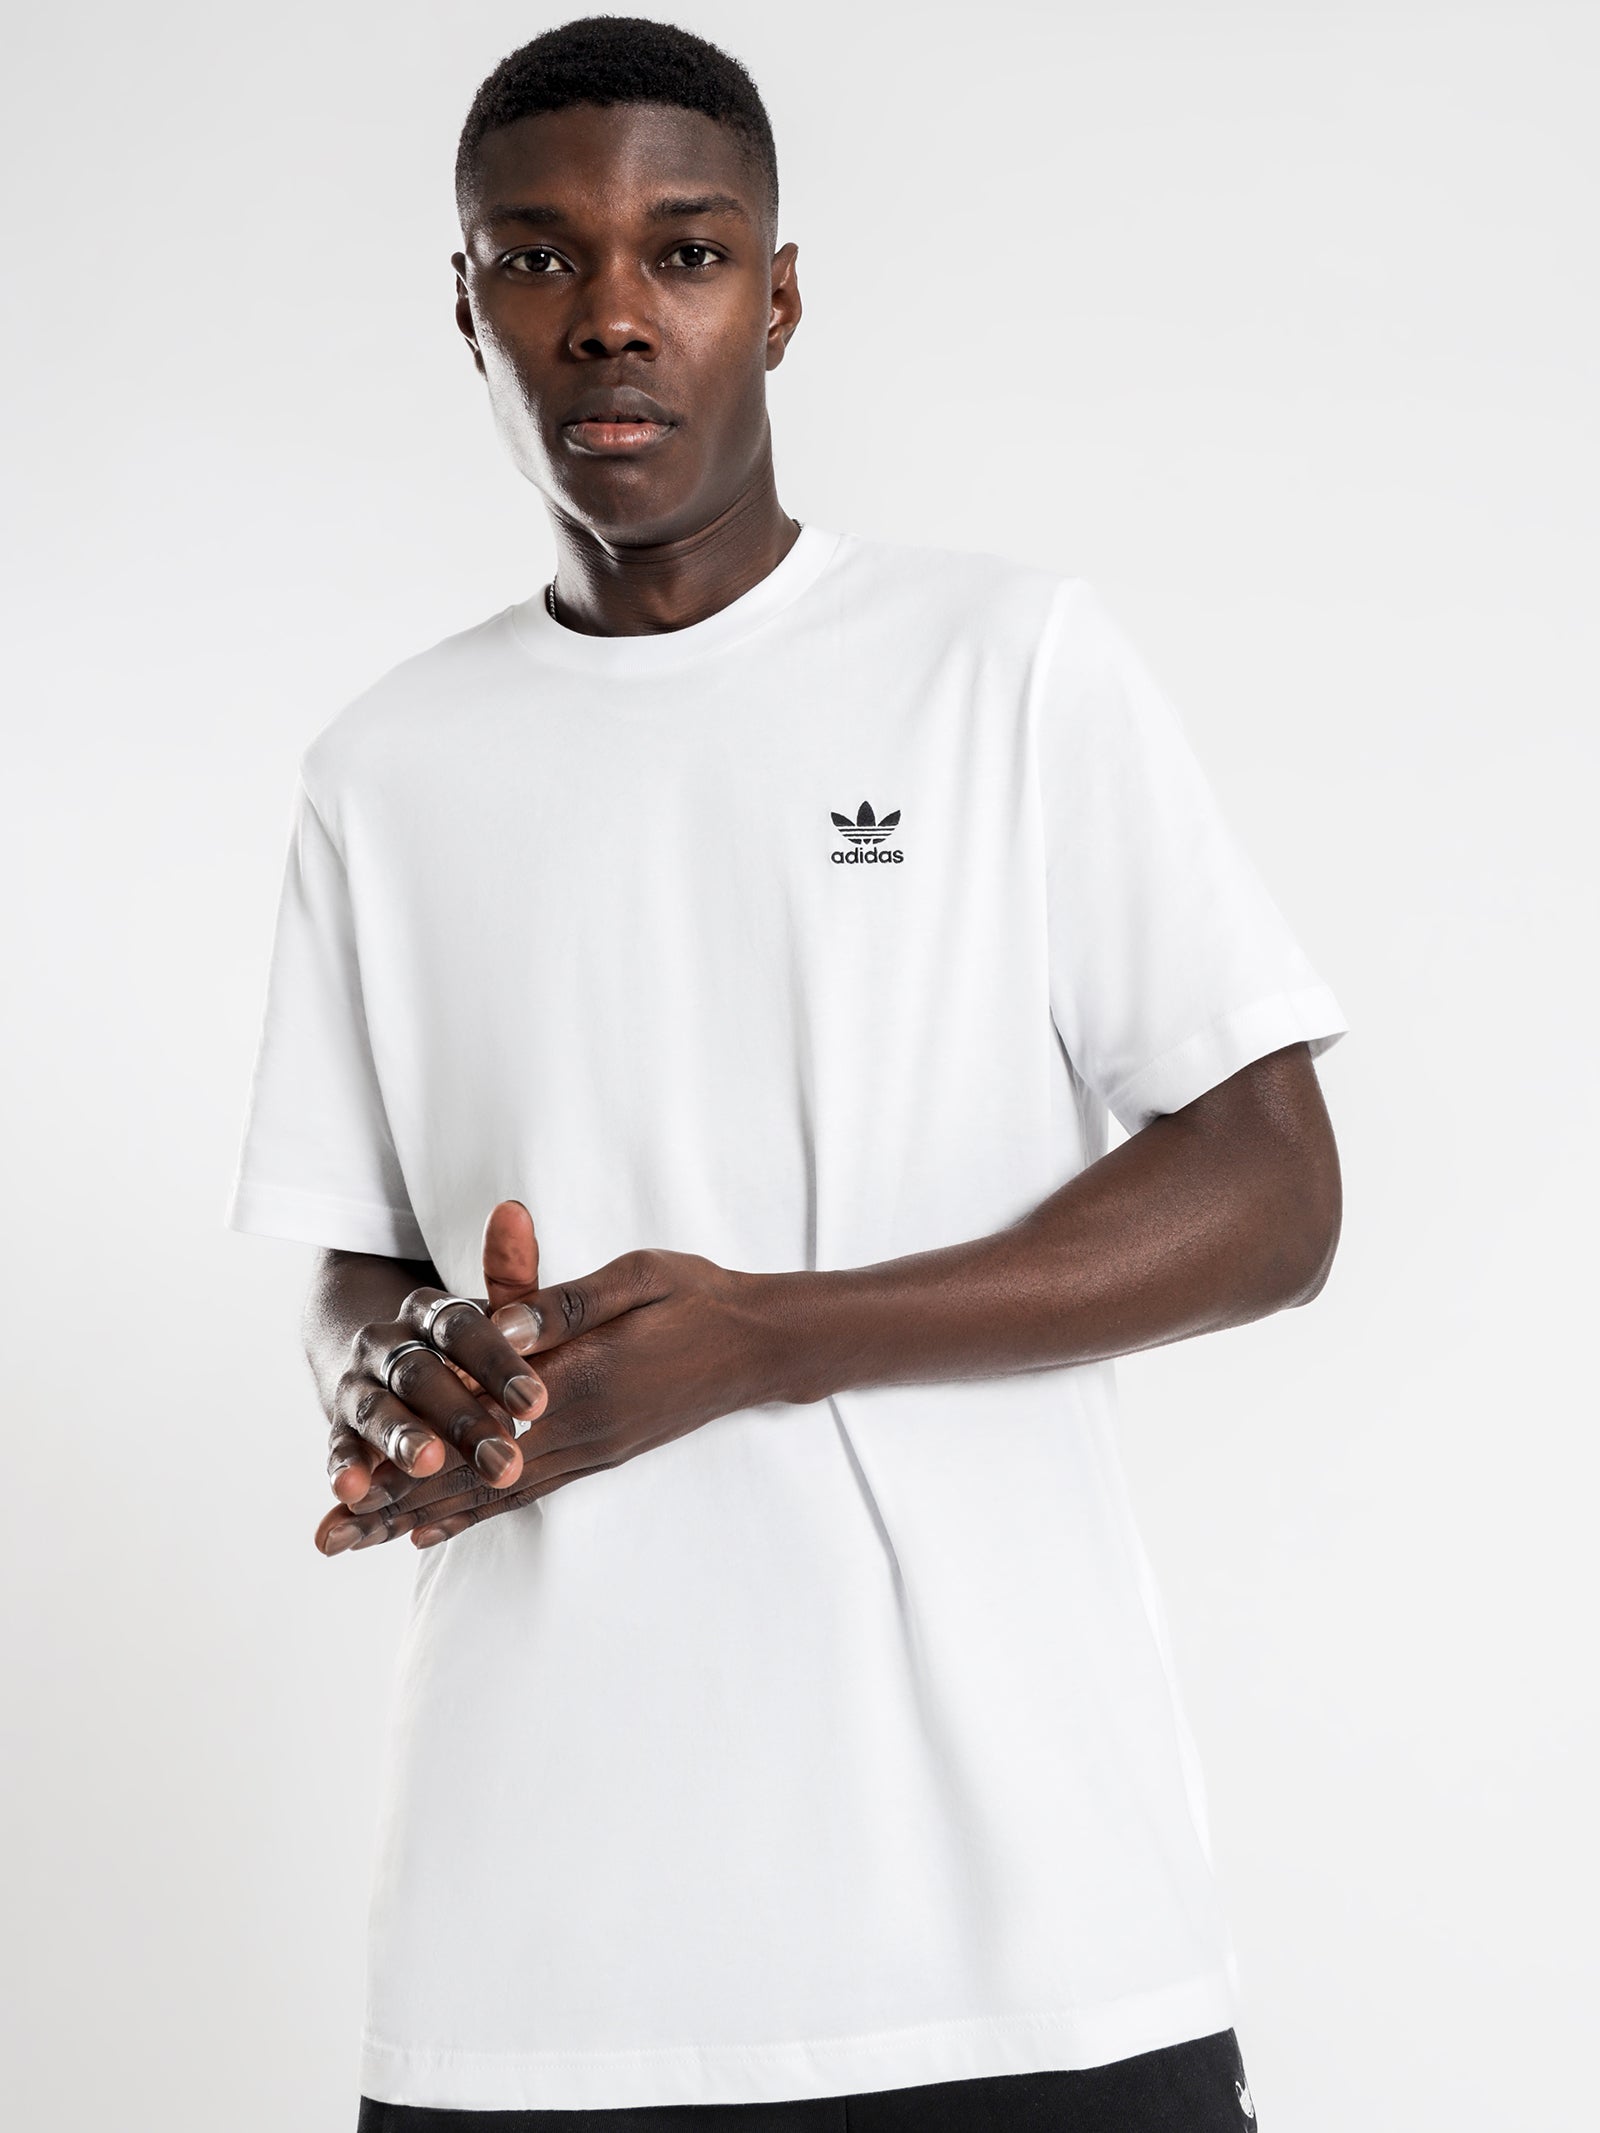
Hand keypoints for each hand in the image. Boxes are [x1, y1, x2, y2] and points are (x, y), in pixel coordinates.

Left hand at [318, 1222, 785, 1553]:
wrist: (758, 1343)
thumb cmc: (694, 1297)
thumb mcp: (633, 1276)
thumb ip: (559, 1299)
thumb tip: (495, 1323)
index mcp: (581, 1379)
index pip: (477, 1423)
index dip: (412, 1448)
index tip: (347, 1470)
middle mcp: (579, 1431)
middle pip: (469, 1476)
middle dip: (393, 1501)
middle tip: (326, 1533)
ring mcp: (590, 1453)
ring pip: (488, 1495)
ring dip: (418, 1518)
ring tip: (354, 1542)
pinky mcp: (598, 1458)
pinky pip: (523, 1496)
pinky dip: (471, 1515)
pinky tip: (426, 1532)